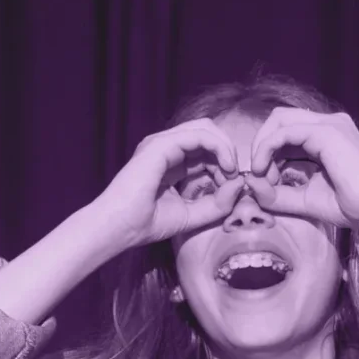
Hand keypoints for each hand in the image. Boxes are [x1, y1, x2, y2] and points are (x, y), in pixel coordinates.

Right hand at [88, 118, 247, 250]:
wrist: (119, 229)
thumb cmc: (146, 224)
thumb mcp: (192, 215)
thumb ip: (218, 203)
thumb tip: (240, 184)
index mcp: (170, 161)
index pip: (206, 150)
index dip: (225, 165)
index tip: (233, 188)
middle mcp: (166, 148)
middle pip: (208, 134)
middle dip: (227, 154)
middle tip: (234, 179)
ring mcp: (162, 143)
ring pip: (206, 129)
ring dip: (225, 148)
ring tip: (231, 171)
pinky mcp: (161, 145)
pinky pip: (199, 135)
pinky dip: (218, 147)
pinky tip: (226, 167)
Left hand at [245, 107, 358, 230]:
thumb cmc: (351, 207)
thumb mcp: (305, 199)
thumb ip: (277, 193)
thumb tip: (250, 184)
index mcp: (327, 136)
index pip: (286, 130)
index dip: (267, 152)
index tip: (266, 182)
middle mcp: (329, 123)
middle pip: (279, 119)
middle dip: (261, 145)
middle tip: (261, 176)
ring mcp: (329, 124)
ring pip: (279, 120)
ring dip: (262, 147)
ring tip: (264, 176)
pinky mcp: (327, 132)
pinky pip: (284, 131)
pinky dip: (267, 148)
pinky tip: (265, 170)